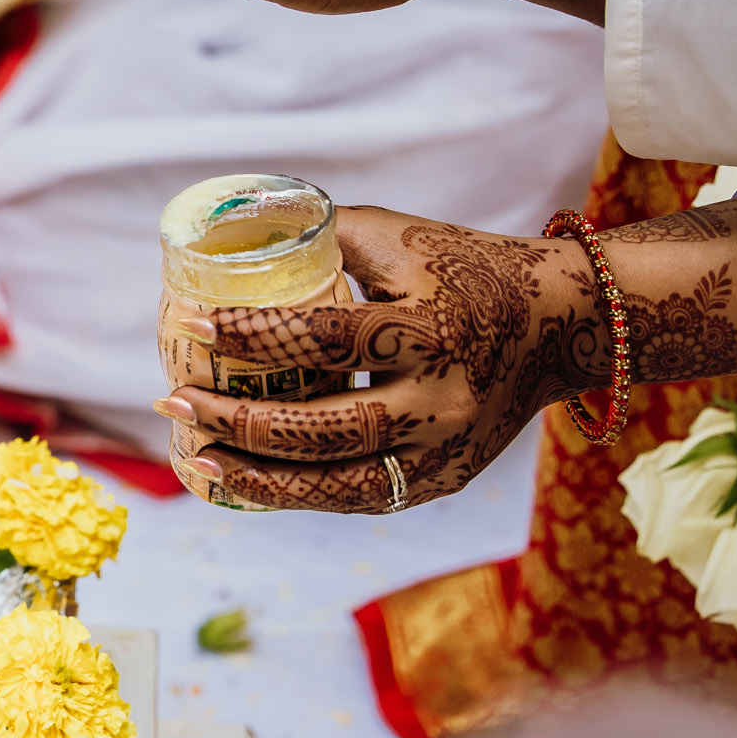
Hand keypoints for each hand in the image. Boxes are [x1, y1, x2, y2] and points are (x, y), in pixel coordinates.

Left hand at [157, 199, 736, 512]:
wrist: (562, 324)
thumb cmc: (461, 268)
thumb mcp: (399, 239)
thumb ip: (320, 239)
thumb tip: (227, 240)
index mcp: (431, 325)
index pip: (327, 336)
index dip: (250, 334)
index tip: (187, 325)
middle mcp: (442, 397)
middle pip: (326, 426)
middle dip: (239, 421)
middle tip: (174, 401)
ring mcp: (444, 449)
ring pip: (337, 482)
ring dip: (255, 474)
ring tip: (193, 455)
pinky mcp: (442, 480)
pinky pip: (356, 498)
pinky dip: (293, 493)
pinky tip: (240, 479)